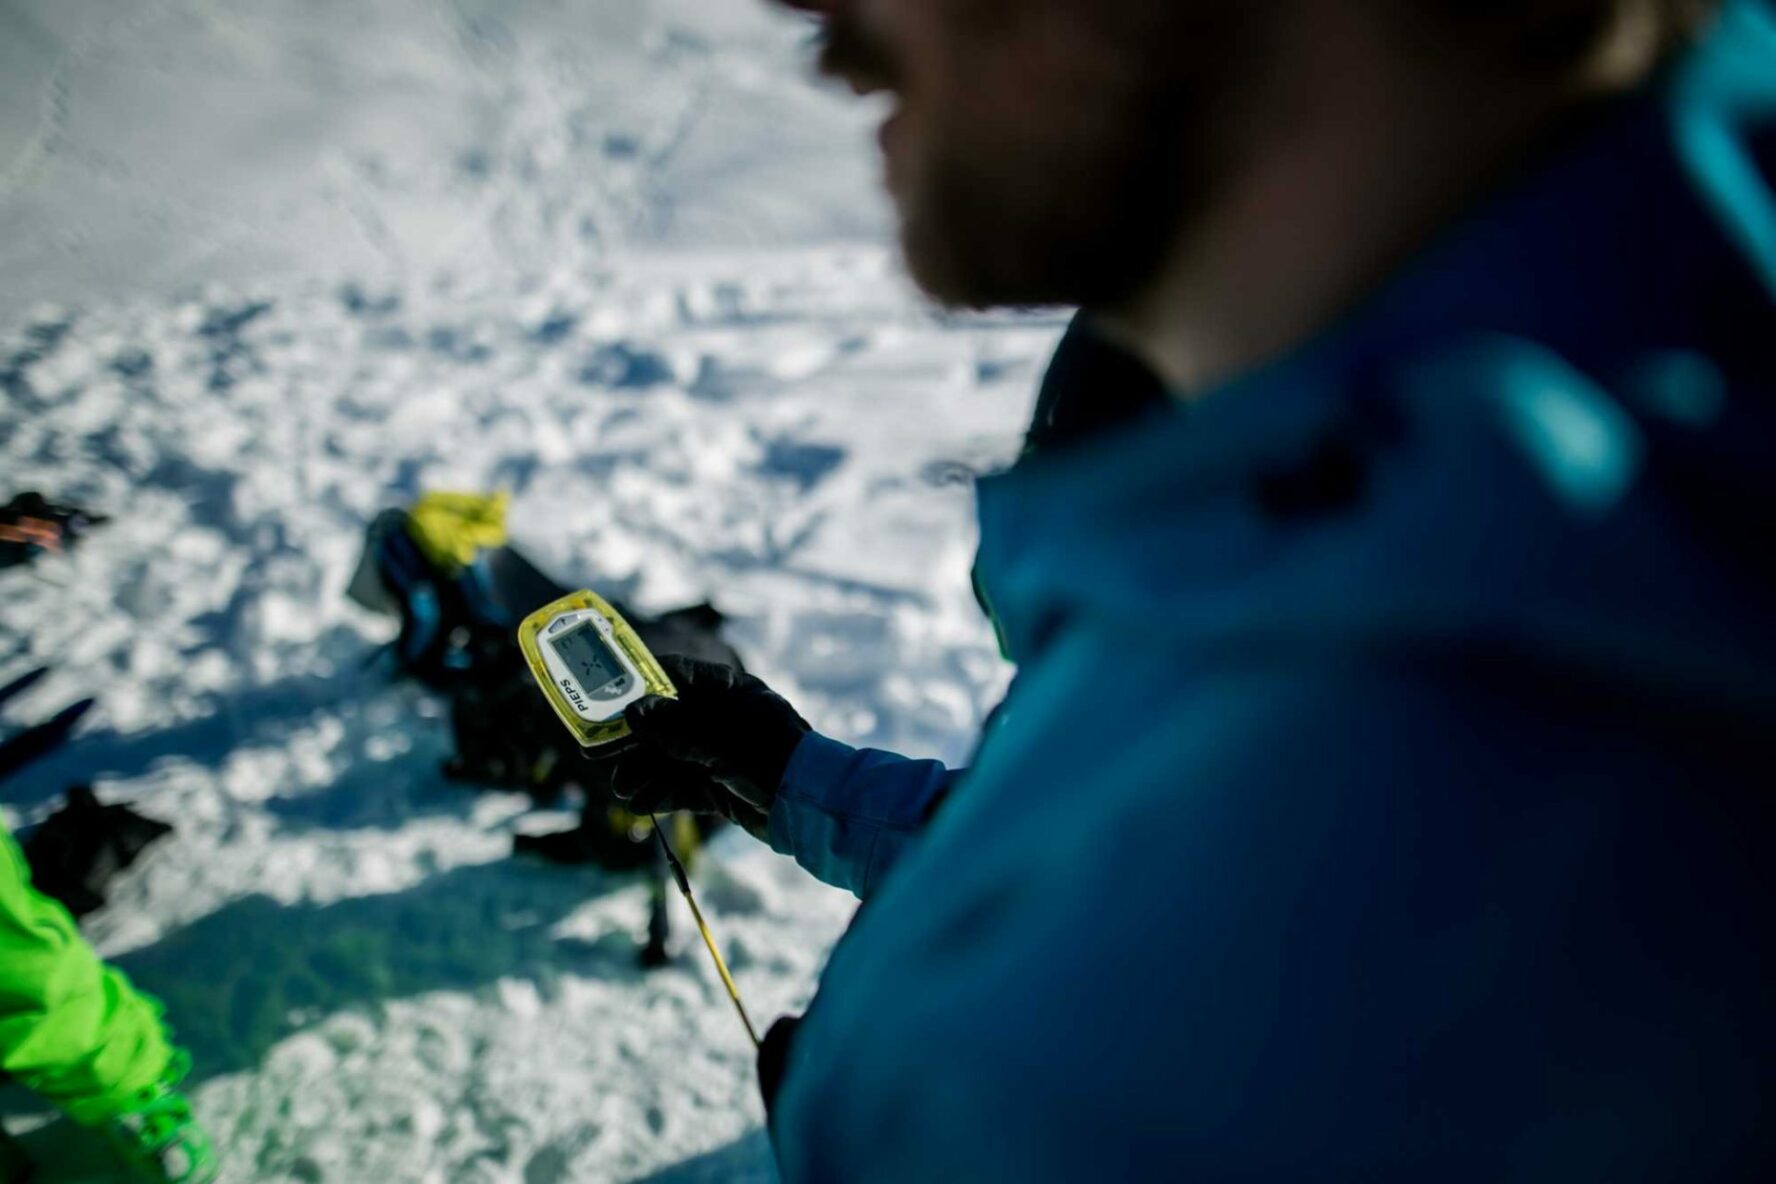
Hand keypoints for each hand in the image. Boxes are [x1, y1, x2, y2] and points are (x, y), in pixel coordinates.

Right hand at [584, 655, 809, 835]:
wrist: (811, 806)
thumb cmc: (770, 756)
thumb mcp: (718, 738)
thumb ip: (673, 727)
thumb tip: (632, 711)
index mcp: (726, 691)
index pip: (673, 677)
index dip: (636, 687)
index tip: (601, 698)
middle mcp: (720, 719)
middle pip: (664, 723)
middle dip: (631, 740)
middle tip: (594, 752)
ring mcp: (720, 754)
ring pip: (669, 759)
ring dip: (642, 772)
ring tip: (620, 787)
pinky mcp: (721, 787)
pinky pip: (683, 787)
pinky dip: (662, 794)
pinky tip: (639, 803)